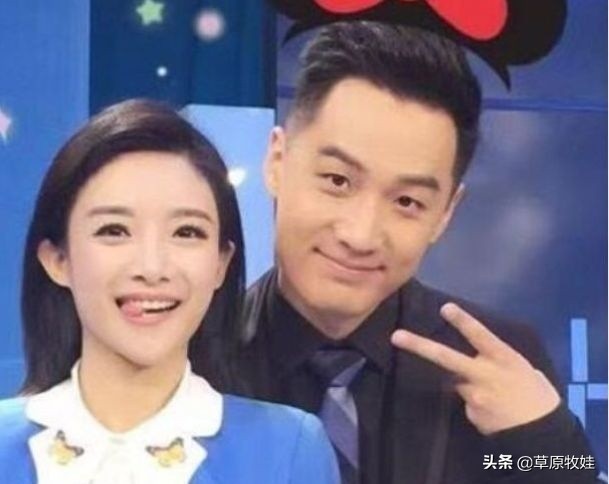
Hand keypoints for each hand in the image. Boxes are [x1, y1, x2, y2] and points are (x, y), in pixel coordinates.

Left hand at [390, 302, 560, 434]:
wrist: (543, 436)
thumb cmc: (538, 396)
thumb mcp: (523, 369)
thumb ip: (499, 361)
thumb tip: (483, 359)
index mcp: (503, 358)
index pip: (480, 335)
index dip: (462, 321)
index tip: (444, 307)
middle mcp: (483, 375)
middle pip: (445, 358)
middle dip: (419, 346)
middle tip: (396, 337)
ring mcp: (474, 396)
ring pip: (457, 382)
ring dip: (467, 385)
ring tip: (495, 398)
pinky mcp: (470, 414)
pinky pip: (468, 404)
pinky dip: (477, 405)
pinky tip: (494, 413)